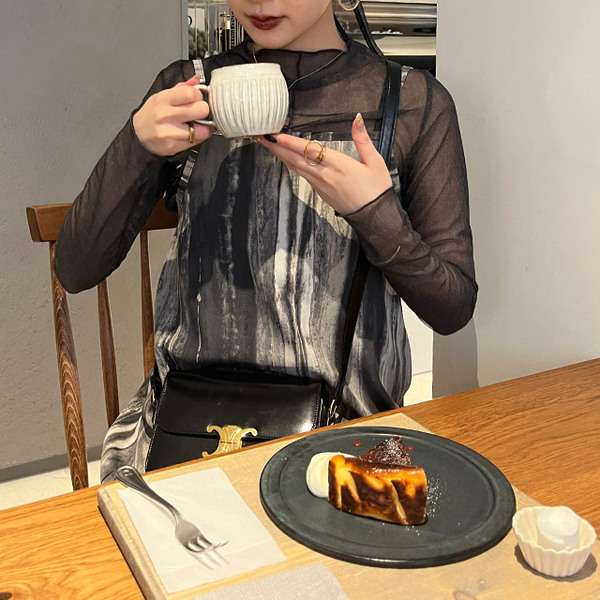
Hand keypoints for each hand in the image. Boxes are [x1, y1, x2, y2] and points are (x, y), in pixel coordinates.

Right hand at [133, 76, 213, 155]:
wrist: (139, 135)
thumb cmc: (152, 114)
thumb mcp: (162, 96)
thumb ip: (181, 89)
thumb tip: (196, 80)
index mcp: (163, 99)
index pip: (191, 93)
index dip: (198, 96)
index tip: (196, 99)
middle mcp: (165, 115)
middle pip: (201, 110)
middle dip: (203, 110)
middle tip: (197, 112)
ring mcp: (169, 132)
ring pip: (202, 130)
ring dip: (202, 127)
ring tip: (194, 124)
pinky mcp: (173, 146)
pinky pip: (196, 142)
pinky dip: (197, 137)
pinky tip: (189, 133)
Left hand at [258, 113, 392, 215]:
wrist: (374, 218)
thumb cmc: (376, 190)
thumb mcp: (375, 162)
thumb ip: (363, 139)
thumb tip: (357, 119)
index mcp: (339, 165)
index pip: (309, 150)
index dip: (290, 142)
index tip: (275, 135)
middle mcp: (325, 175)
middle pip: (295, 159)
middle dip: (277, 148)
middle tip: (261, 137)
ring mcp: (321, 185)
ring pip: (296, 168)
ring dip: (281, 155)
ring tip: (268, 144)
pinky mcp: (321, 192)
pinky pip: (302, 175)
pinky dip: (291, 165)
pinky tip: (286, 159)